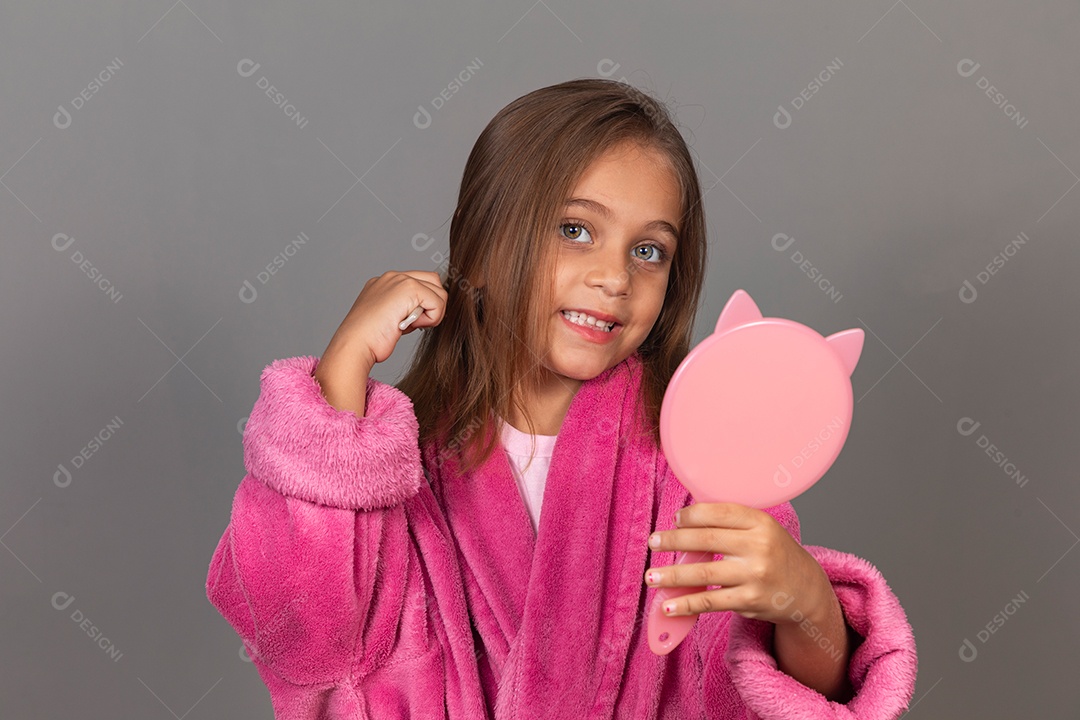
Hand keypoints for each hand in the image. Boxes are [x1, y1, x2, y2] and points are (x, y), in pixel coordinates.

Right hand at [324, 270, 447, 368]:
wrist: (355, 344)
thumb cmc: (368, 339)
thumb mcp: (389, 319)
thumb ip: (406, 309)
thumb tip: (425, 311)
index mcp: (386, 283)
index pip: (421, 282)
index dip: (424, 304)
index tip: (410, 322)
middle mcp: (393, 277)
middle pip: (434, 282)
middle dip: (432, 305)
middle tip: (416, 324)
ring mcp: (400, 279)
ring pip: (439, 293)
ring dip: (432, 313)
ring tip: (411, 325)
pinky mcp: (409, 288)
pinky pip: (438, 303)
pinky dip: (432, 318)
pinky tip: (412, 326)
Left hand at [643, 502, 835, 626]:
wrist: (806, 590)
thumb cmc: (774, 553)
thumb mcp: (762, 529)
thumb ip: (730, 523)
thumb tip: (683, 522)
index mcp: (760, 522)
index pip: (718, 512)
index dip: (692, 515)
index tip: (675, 519)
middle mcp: (758, 547)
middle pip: (706, 540)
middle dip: (673, 540)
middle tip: (653, 542)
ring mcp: (754, 576)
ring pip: (703, 573)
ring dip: (672, 576)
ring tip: (651, 576)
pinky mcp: (749, 601)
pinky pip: (710, 602)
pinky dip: (686, 604)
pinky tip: (668, 605)